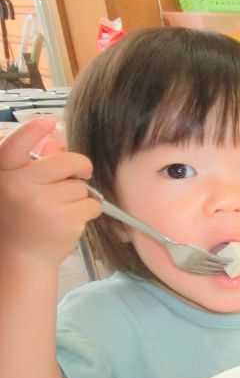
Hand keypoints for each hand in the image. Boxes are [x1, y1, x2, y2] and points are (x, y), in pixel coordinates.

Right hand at [0, 117, 100, 267]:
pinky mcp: (63, 219)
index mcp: (4, 173)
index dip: (32, 131)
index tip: (49, 120)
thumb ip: (34, 164)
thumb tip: (55, 143)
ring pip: (81, 186)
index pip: (14, 146)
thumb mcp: (19, 186)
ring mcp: (41, 203)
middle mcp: (19, 185)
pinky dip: (89, 210)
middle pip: (66, 162)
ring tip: (60, 209)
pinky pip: (92, 204)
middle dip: (80, 166)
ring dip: (79, 196)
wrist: (22, 256)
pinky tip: (71, 218)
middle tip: (82, 173)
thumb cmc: (23, 216)